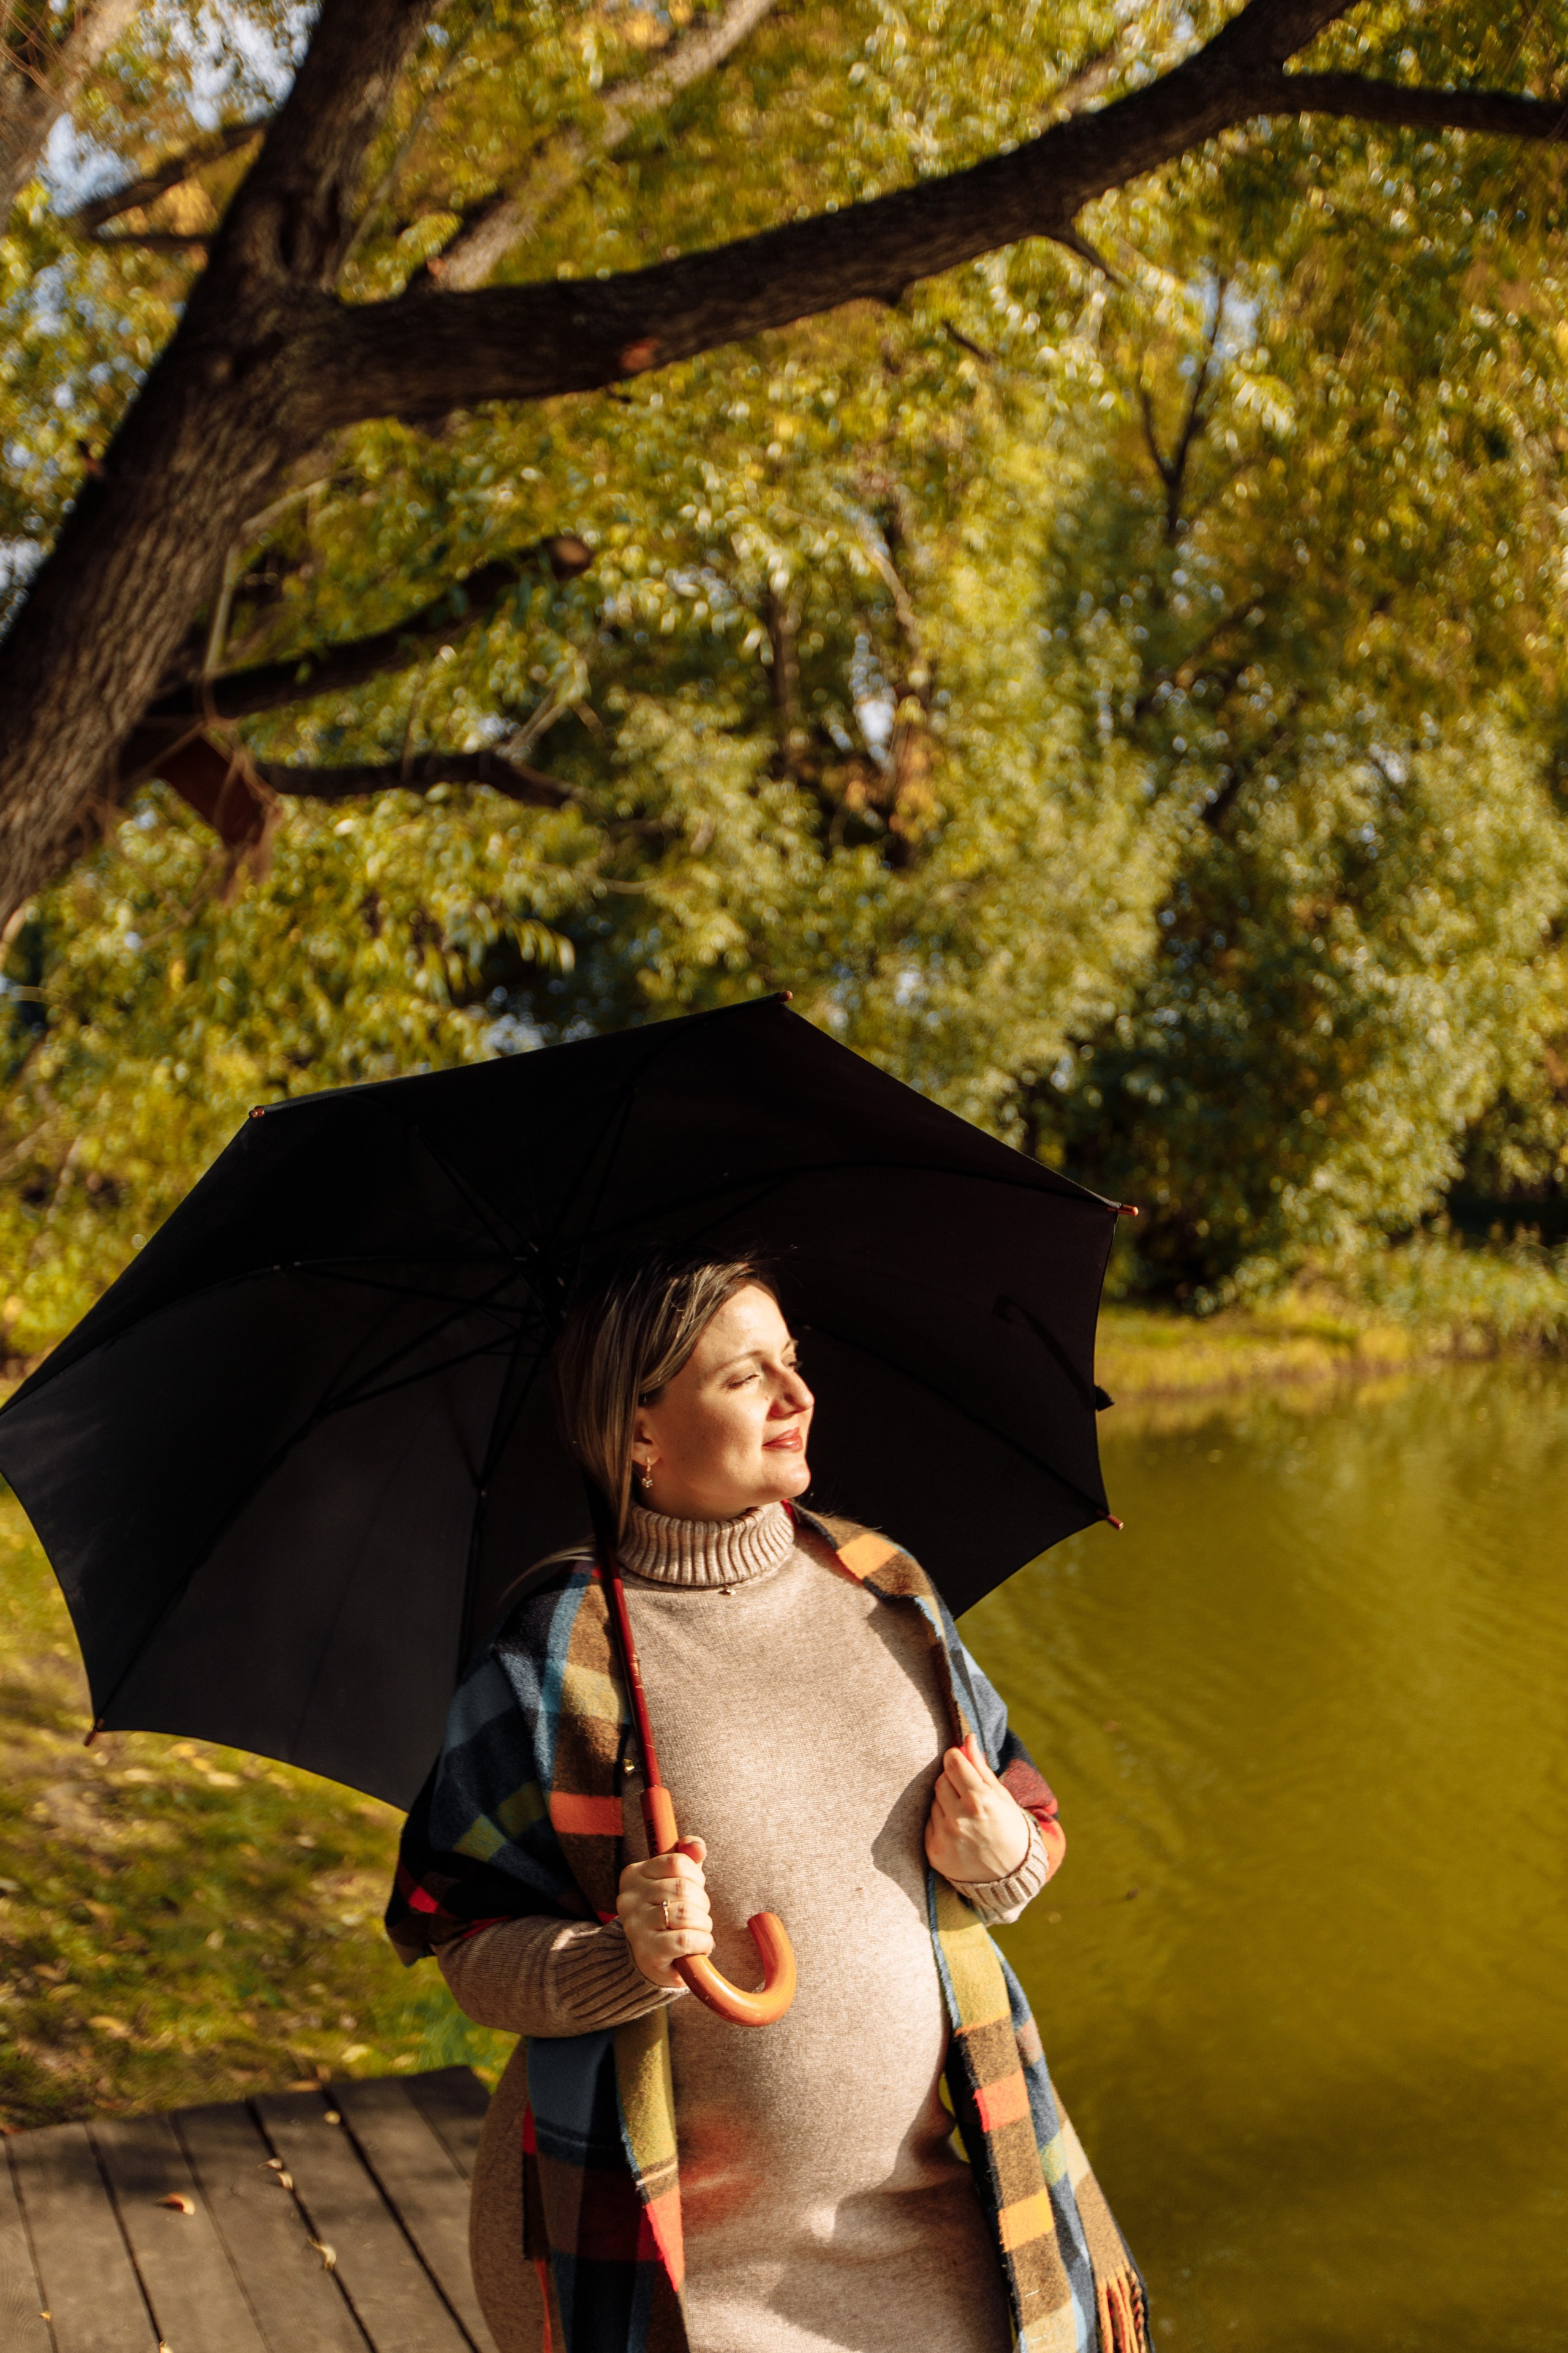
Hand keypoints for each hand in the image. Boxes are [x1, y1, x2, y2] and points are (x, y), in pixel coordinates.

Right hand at [616, 1837, 714, 1987]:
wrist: (652, 1960)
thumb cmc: (668, 1914)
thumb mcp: (676, 1882)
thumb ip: (688, 1859)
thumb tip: (697, 1846)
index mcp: (634, 1875)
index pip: (676, 1862)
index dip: (696, 1877)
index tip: (695, 1890)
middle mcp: (629, 1898)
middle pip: (683, 1889)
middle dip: (702, 1904)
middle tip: (700, 1916)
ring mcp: (635, 1926)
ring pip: (685, 1914)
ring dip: (703, 1924)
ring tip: (700, 1932)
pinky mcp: (647, 1952)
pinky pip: (685, 1940)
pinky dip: (702, 1942)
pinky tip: (701, 1946)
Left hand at [925, 1735, 1031, 1885]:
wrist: (1010, 1876)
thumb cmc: (1010, 1829)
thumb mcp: (1001, 1796)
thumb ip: (980, 1767)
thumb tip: (967, 1738)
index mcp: (979, 1800)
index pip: (952, 1762)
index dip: (956, 1759)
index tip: (960, 1762)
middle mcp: (959, 1818)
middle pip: (940, 1781)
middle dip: (951, 1781)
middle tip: (966, 1793)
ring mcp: (945, 1836)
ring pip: (934, 1802)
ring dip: (946, 1803)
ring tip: (966, 1817)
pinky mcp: (934, 1851)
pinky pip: (930, 1823)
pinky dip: (941, 1823)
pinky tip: (959, 1832)